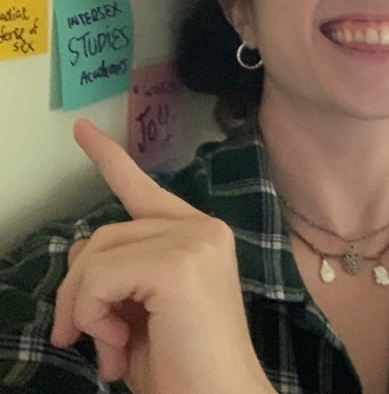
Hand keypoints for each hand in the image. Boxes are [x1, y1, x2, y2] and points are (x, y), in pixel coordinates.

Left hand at [51, 119, 273, 393]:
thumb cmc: (184, 367)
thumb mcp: (138, 311)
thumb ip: (118, 273)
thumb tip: (79, 253)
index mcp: (200, 237)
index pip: (145, 191)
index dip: (110, 161)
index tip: (81, 132)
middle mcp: (202, 228)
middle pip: (103, 234)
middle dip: (76, 290)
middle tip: (78, 338)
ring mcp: (194, 240)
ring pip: (95, 255)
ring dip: (82, 309)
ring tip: (107, 348)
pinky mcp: (179, 262)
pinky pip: (99, 277)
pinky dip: (90, 315)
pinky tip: (117, 345)